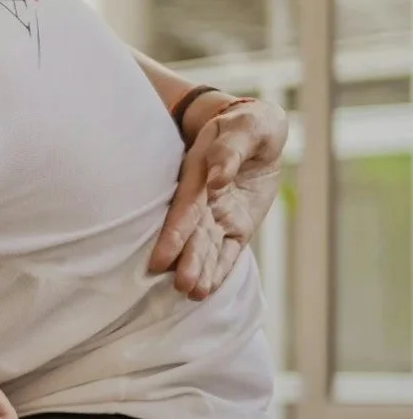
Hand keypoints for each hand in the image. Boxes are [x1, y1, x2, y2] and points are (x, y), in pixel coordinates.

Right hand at [150, 95, 289, 299]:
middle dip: (187, 258)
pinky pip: (229, 250)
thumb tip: (217, 178)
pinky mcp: (237, 225)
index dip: (176, 231)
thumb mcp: (248, 127)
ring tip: (192, 293)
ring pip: (208, 245)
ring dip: (200, 268)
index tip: (162, 256)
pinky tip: (208, 290)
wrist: (256, 132)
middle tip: (181, 284)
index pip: (188, 206)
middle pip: (194, 232)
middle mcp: (205, 198)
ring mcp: (219, 214)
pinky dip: (220, 269)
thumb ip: (232, 149)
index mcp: (201, 172)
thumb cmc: (249, 125)